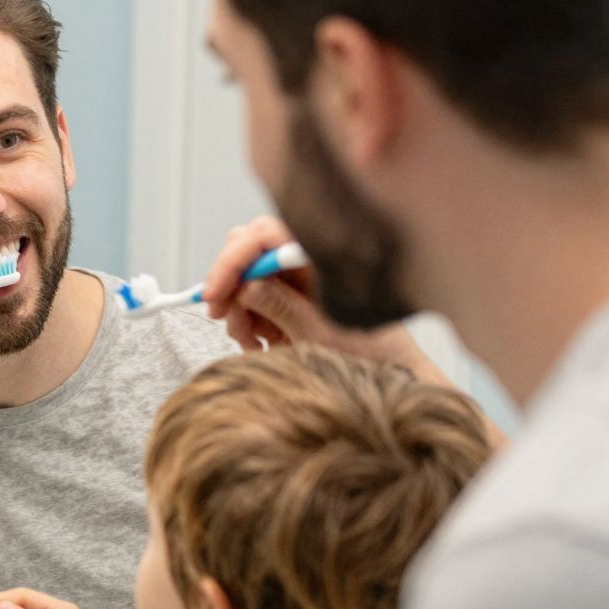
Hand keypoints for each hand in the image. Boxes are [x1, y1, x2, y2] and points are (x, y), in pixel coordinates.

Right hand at [200, 215, 425, 368]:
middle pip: (250, 251)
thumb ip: (282, 306)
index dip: (233, 261)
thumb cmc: (371, 352)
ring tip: (251, 342)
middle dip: (232, 285)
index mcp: (322, 253)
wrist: (393, 373)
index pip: (264, 235)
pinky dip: (251, 321)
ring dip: (239, 310)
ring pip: (248, 278)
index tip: (215, 295)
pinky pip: (258, 299)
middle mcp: (308, 257)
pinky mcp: (296, 296)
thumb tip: (246, 286)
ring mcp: (301, 276)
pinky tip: (261, 344)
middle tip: (222, 317)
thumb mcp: (320, 332)